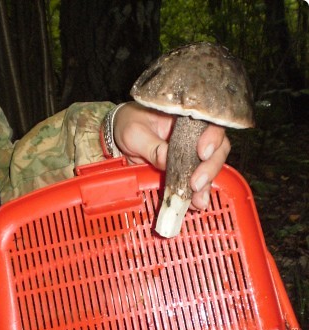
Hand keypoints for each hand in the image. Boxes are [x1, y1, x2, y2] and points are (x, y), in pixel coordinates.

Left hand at [114, 102, 230, 209]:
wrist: (120, 137)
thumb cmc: (129, 124)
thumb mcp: (134, 133)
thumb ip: (151, 146)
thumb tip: (166, 160)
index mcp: (186, 117)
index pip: (210, 124)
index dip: (212, 138)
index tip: (202, 153)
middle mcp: (195, 134)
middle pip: (217, 149)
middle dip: (210, 168)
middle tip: (196, 183)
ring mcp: (192, 153)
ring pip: (210, 168)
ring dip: (206, 185)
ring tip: (198, 201)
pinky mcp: (186, 170)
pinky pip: (198, 182)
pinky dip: (197, 194)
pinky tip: (195, 204)